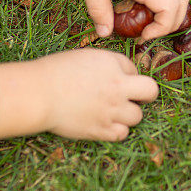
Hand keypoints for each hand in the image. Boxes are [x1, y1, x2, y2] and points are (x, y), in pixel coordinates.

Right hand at [0, 49, 157, 141]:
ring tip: (113, 112)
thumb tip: (122, 74)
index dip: (126, 74)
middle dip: (145, 94)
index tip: (113, 79)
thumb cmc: (55, 72)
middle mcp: (118, 86)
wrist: (38, 94)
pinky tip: (105, 124)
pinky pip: (122, 134)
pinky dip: (117, 130)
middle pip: (151, 91)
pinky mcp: (101, 129)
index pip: (134, 69)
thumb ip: (106, 64)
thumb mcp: (85, 57)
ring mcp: (112, 110)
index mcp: (112, 64)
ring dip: (128, 114)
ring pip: (138, 116)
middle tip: (134, 97)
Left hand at [69, 0, 189, 40]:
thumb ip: (99, 11)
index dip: (162, 29)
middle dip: (173, 23)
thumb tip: (105, 34)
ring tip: (147, 22)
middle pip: (183, 1)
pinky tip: (136, 6)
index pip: (171, 9)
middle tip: (148, 32)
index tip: (142, 36)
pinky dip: (160, 2)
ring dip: (170, 11)